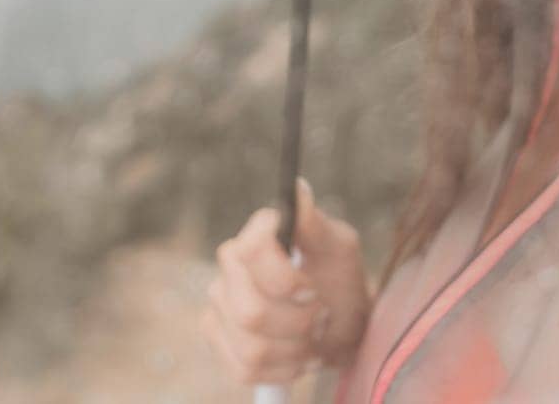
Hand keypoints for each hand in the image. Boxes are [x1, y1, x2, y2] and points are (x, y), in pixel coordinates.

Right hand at [201, 178, 371, 384]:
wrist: (340, 323)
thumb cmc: (339, 280)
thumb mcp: (338, 248)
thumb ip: (315, 223)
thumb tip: (297, 190)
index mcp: (255, 237)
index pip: (249, 252)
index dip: (283, 280)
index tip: (310, 289)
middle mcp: (229, 268)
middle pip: (250, 312)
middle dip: (297, 323)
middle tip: (320, 315)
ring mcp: (219, 306)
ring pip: (251, 347)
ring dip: (296, 348)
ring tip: (313, 336)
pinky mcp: (220, 341)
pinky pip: (244, 369)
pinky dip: (283, 369)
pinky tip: (297, 354)